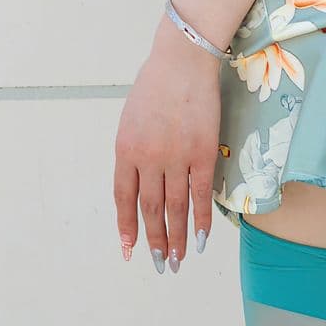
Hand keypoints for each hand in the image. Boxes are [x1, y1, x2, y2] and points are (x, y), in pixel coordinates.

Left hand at [113, 18, 222, 272]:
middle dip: (153, 241)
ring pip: (175, 208)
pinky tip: (200, 239)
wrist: (183, 59)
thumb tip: (141, 185)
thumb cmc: (156, 85)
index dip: (127, 227)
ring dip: (176, 239)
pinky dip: (201, 220)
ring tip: (177, 261)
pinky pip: (201, 195)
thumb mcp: (131, 119)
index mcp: (124, 149)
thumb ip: (133, 153)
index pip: (123, 198)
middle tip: (158, 266)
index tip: (129, 250)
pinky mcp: (202, 154)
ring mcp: (175, 157)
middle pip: (150, 210)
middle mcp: (147, 158)